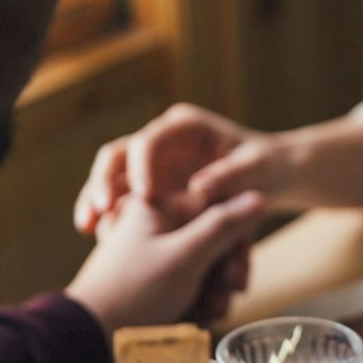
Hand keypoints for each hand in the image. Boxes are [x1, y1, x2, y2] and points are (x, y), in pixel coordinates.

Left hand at [66, 191, 264, 335]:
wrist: (91, 333)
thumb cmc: (134, 291)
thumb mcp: (186, 255)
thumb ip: (223, 225)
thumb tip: (257, 196)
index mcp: (160, 205)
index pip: (218, 210)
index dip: (234, 243)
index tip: (234, 273)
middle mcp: (158, 223)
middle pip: (215, 240)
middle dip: (224, 274)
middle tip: (224, 298)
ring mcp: (156, 250)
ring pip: (206, 264)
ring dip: (214, 291)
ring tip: (207, 313)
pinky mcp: (155, 275)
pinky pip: (191, 281)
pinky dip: (199, 298)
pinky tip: (197, 315)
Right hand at [74, 104, 291, 233]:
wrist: (274, 176)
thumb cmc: (269, 167)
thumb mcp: (257, 170)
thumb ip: (231, 176)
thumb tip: (200, 188)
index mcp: (185, 127)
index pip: (150, 140)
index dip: (142, 166)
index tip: (144, 196)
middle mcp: (163, 140)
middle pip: (119, 155)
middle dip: (104, 180)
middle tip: (100, 210)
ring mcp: (153, 163)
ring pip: (113, 177)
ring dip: (96, 199)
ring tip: (88, 227)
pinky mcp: (151, 186)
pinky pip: (121, 198)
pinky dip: (109, 214)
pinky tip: (98, 236)